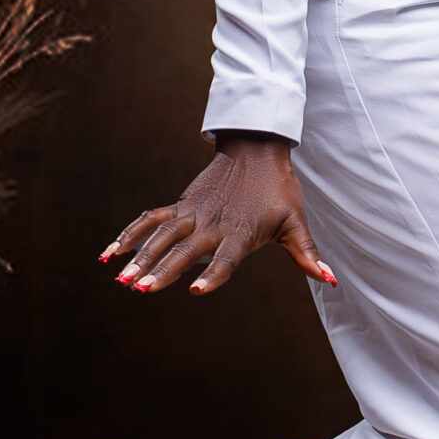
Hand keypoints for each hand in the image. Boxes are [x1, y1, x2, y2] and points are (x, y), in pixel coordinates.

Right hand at [99, 132, 335, 296]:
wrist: (257, 148)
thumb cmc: (279, 190)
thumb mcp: (296, 222)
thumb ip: (307, 254)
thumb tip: (329, 280)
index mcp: (242, 233)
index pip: (226, 259)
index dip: (212, 275)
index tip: (195, 290)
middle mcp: (214, 224)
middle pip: (185, 250)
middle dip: (161, 270)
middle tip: (140, 289)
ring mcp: (194, 214)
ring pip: (162, 236)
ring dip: (140, 256)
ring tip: (120, 279)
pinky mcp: (182, 205)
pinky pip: (151, 220)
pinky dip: (130, 234)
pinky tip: (109, 254)